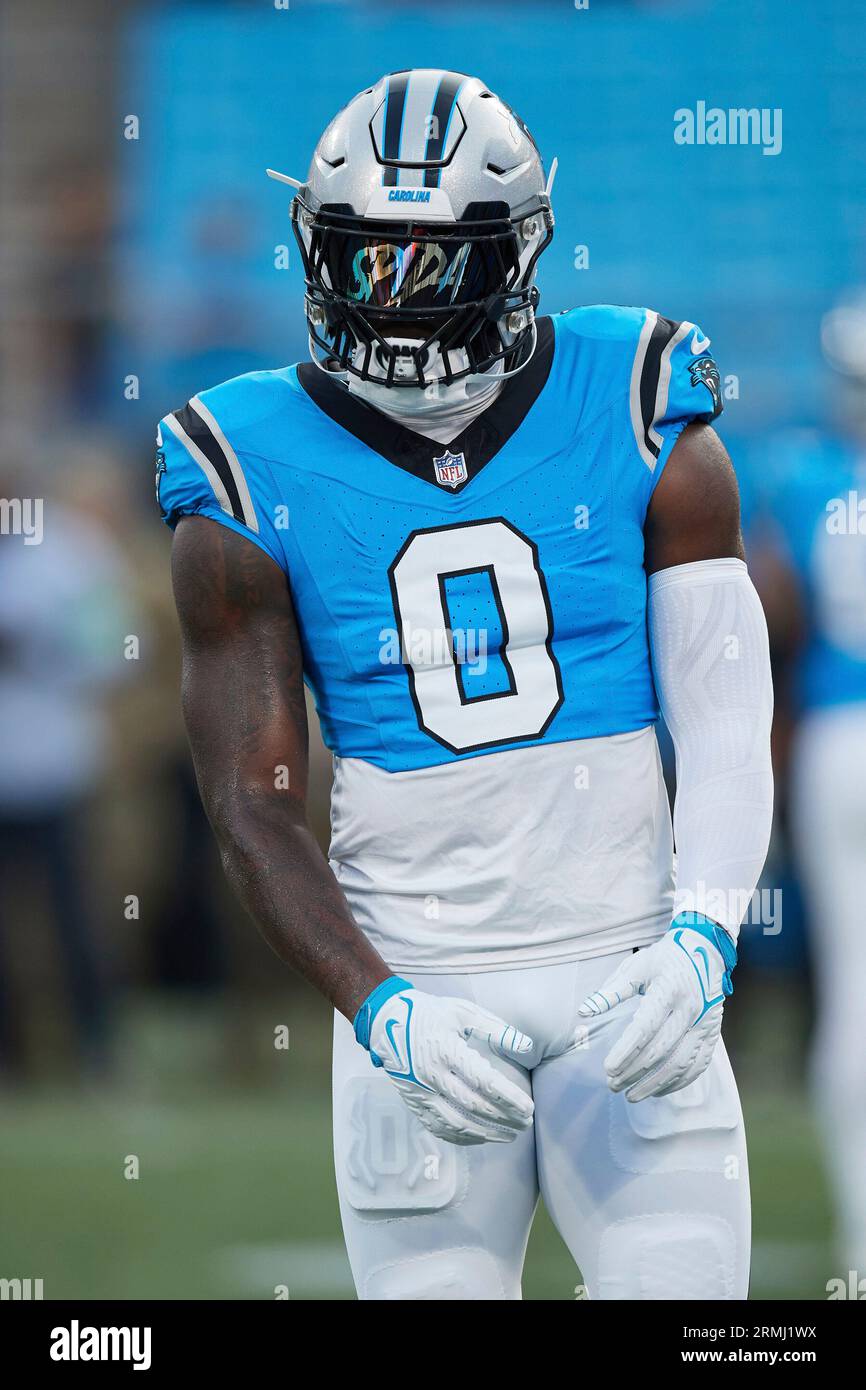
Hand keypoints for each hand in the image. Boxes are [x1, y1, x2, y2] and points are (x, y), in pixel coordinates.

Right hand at [355, 978, 534, 1144]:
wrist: (385, 1022)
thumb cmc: (429, 1014)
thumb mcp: (463, 1012)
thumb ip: (497, 1029)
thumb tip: (527, 1046)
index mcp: (446, 1049)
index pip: (484, 1081)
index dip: (509, 1098)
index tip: (529, 1107)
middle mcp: (431, 1075)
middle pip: (474, 1106)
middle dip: (504, 1118)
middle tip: (526, 1123)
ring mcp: (420, 1092)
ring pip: (457, 1123)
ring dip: (487, 1133)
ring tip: (510, 1134)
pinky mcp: (413, 1102)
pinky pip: (439, 1128)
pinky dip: (463, 1137)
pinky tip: (481, 1137)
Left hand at [578, 916, 736, 1102]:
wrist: (706, 951)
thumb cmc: (664, 959)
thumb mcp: (636, 966)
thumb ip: (610, 991)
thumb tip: (584, 1011)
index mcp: (669, 990)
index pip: (645, 1028)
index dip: (626, 1051)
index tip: (607, 1068)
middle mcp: (690, 1009)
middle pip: (660, 1050)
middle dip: (634, 1071)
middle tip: (612, 1084)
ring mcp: (705, 1024)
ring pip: (680, 1063)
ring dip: (654, 1083)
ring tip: (632, 1094)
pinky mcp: (712, 1034)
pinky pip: (697, 1065)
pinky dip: (677, 1082)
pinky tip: (658, 1090)